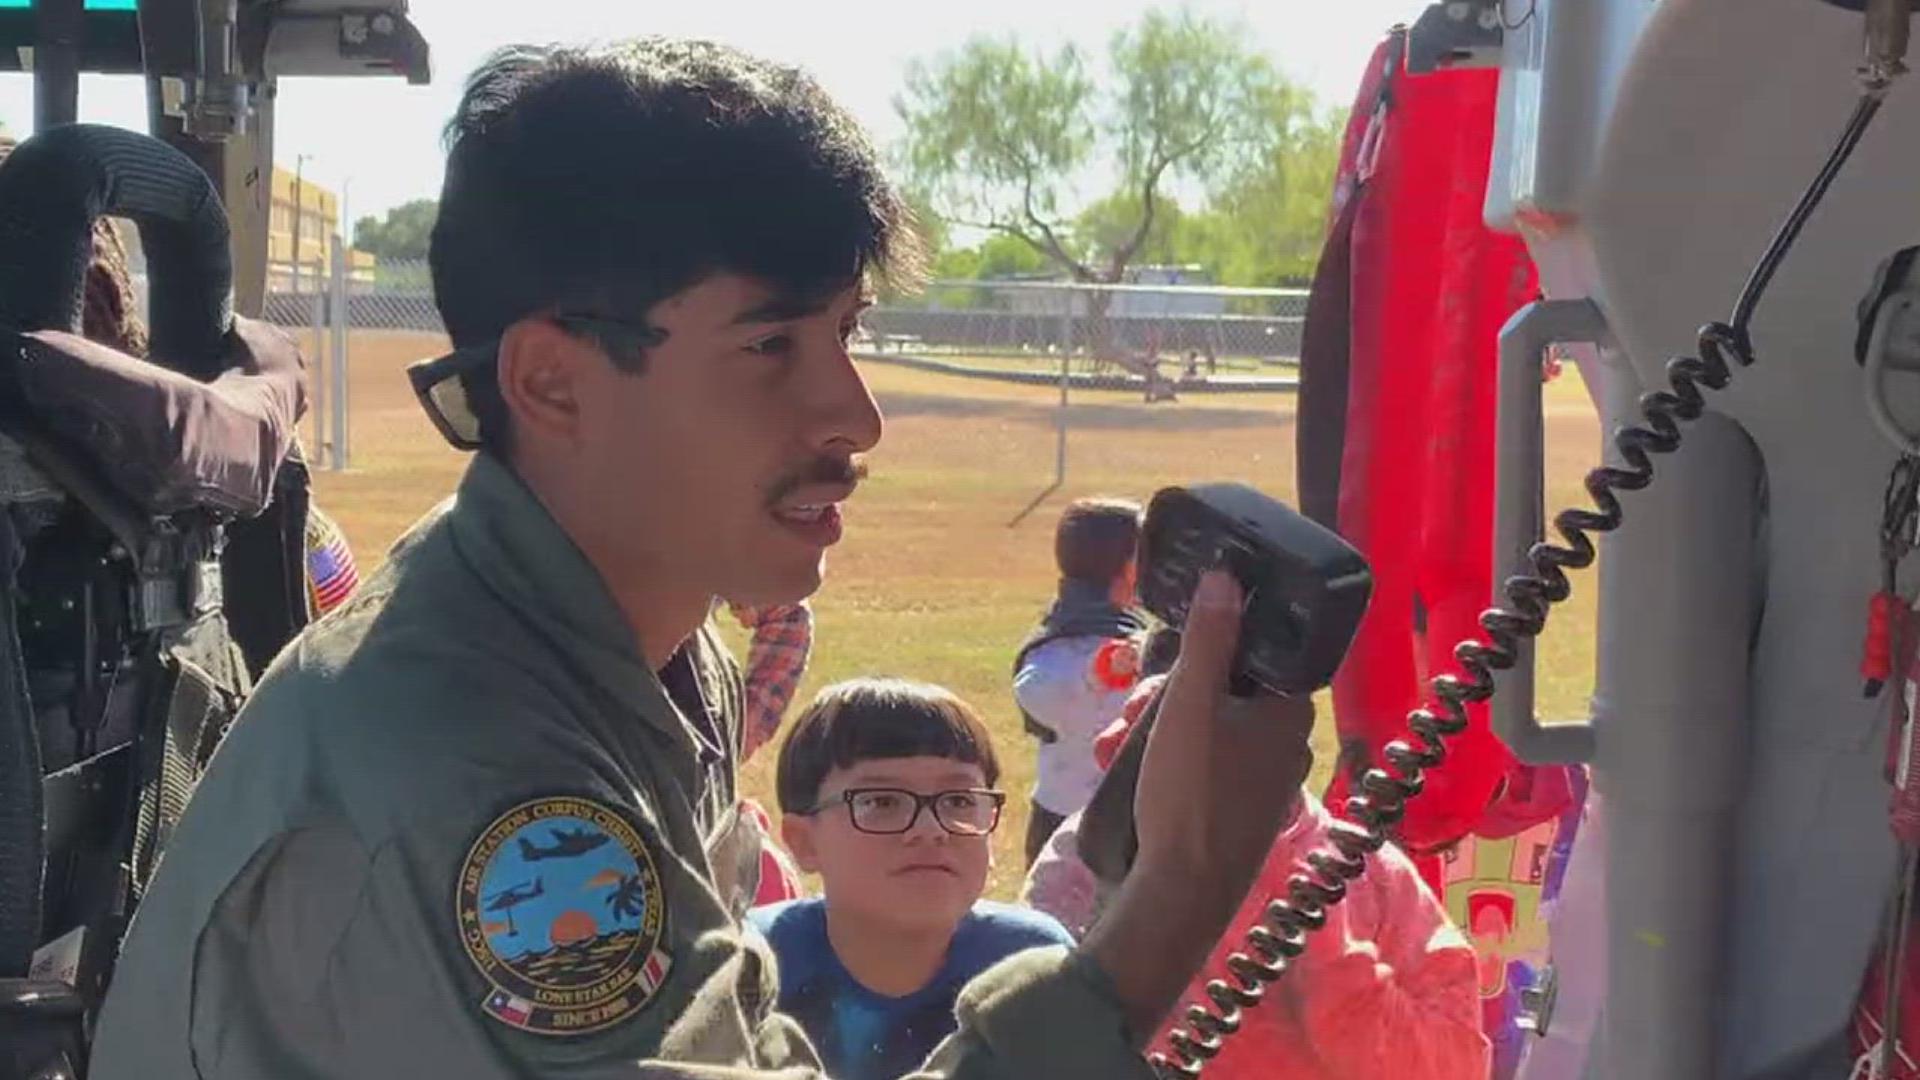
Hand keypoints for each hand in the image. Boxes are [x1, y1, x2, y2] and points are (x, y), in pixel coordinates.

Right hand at [1079, 570, 1313, 1044]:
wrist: (1184, 894)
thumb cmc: (1191, 795)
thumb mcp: (1190, 705)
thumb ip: (1209, 638)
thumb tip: (1226, 575)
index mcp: (1290, 712)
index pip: (1259, 650)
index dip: (1210, 644)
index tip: (1169, 653)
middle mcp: (1289, 743)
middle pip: (1225, 689)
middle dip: (1166, 692)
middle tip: (1130, 710)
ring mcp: (1267, 779)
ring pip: (1208, 727)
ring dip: (1157, 725)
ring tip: (1114, 743)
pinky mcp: (1243, 808)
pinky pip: (1207, 763)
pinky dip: (1169, 757)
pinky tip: (1126, 766)